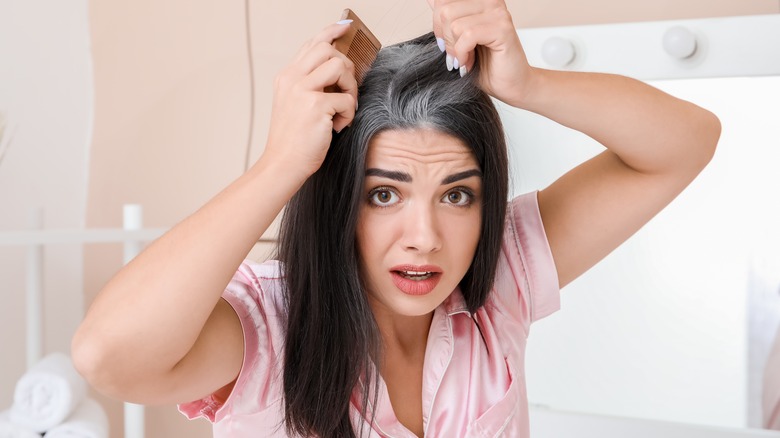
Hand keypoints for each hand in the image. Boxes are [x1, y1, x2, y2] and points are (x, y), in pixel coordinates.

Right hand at [262, 22, 357, 176]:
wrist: (283, 164)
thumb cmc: (293, 140)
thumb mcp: (295, 104)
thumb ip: (311, 85)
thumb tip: (339, 71)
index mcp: (287, 77)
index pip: (312, 44)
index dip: (331, 31)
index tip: (345, 26)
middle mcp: (292, 79)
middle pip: (327, 49)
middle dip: (346, 66)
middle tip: (347, 89)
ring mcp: (302, 90)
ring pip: (339, 66)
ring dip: (350, 87)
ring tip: (344, 107)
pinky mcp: (315, 105)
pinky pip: (346, 99)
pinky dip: (348, 114)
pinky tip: (338, 126)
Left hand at [429, 0, 536, 106]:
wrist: (509, 85)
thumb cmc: (485, 65)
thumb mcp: (456, 38)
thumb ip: (446, 18)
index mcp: (478, 0)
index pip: (442, 0)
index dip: (437, 24)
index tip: (446, 43)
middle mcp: (489, 0)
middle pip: (444, 9)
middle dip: (445, 38)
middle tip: (456, 55)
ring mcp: (497, 12)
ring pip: (454, 23)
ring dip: (455, 48)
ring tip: (465, 59)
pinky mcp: (502, 28)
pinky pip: (467, 35)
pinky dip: (463, 53)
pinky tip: (469, 63)